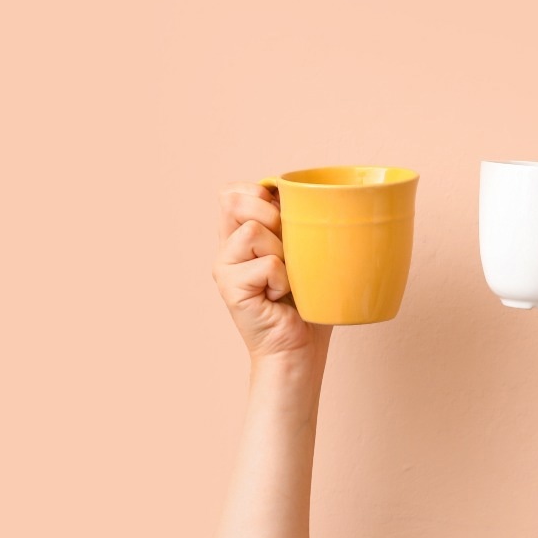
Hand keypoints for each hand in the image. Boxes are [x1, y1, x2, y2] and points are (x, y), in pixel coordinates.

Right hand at [214, 184, 329, 376]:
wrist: (300, 346)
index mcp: (242, 234)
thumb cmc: (310, 298)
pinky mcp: (229, 287)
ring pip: (254, 231)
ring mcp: (224, 267)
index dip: (258, 192)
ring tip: (286, 278)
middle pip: (236, 201)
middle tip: (289, 249)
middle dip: (273, 216)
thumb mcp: (307, 250)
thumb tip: (313, 194)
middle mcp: (227, 247)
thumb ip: (297, 221)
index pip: (232, 192)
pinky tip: (281, 296)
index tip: (283, 212)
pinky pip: (267, 264)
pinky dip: (285, 280)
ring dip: (283, 253)